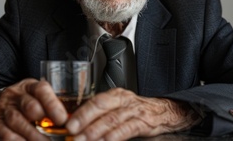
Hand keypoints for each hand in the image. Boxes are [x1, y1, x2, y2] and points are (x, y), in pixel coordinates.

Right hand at [0, 78, 66, 140]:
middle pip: (30, 106)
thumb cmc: (23, 102)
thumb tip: (74, 121)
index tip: (63, 120)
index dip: (53, 104)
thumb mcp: (35, 96)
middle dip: (44, 124)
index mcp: (30, 86)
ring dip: (33, 137)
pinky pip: (6, 135)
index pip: (42, 90)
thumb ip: (51, 104)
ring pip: (17, 122)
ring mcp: (4, 109)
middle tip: (58, 136)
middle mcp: (16, 95)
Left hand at [65, 88, 200, 140]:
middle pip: (102, 108)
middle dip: (85, 121)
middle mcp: (124, 100)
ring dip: (96, 131)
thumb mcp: (119, 107)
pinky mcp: (144, 123)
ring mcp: (134, 111)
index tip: (68, 123)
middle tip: (72, 133)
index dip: (81, 112)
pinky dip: (115, 136)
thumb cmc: (137, 111)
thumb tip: (76, 126)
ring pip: (112, 119)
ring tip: (84, 140)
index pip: (96, 101)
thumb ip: (101, 114)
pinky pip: (127, 129)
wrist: (164, 112)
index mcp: (116, 95)